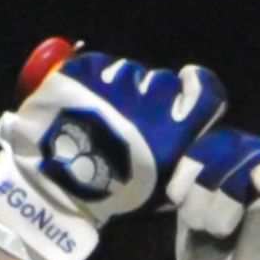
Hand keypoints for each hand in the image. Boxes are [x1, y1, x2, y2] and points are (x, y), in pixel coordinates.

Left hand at [0, 43, 225, 259]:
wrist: (53, 189)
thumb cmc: (111, 194)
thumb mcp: (159, 187)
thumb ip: (183, 160)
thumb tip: (195, 141)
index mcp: (175, 130)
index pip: (206, 90)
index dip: (195, 87)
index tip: (184, 92)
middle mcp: (152, 100)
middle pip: (165, 80)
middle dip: (152, 95)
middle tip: (131, 118)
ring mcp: (117, 82)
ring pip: (130, 71)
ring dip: (120, 87)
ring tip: (100, 112)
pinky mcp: (85, 71)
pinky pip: (99, 64)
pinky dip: (92, 78)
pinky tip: (82, 101)